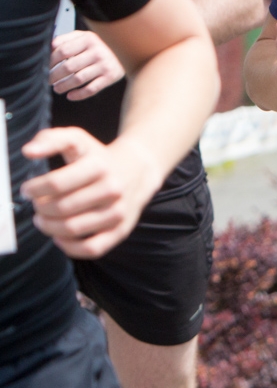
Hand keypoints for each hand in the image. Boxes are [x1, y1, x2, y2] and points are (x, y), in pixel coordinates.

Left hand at [20, 128, 162, 258]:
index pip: (56, 183)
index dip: (35, 189)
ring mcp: (118, 211)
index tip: (28, 190)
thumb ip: (50, 139)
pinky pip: (92, 249)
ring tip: (44, 220)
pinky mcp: (121, 230)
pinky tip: (59, 236)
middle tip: (37, 205)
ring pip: (73, 229)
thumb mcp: (77, 139)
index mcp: (99, 165)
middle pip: (62, 208)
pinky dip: (70, 247)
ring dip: (49, 227)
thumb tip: (29, 152)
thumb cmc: (98, 157)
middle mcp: (113, 189)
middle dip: (41, 209)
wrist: (137, 170)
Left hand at [49, 29, 125, 99]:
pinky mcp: (111, 77)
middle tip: (48, 80)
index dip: (50, 61)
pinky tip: (70, 96)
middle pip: (68, 66)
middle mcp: (98, 52)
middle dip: (54, 75)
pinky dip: (78, 95)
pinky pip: (91, 89)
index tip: (44, 67)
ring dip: (63, 86)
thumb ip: (66, 39)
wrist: (128, 51)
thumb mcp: (84, 37)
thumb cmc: (98, 45)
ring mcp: (105, 65)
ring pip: (78, 79)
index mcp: (88, 39)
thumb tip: (48, 47)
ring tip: (57, 88)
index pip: (62, 51)